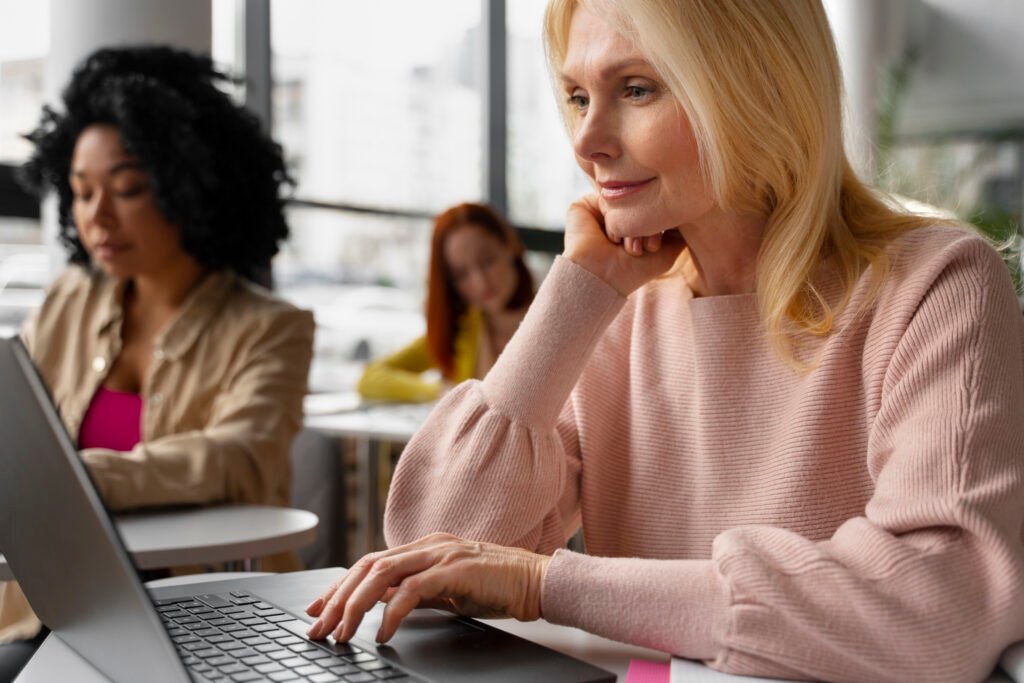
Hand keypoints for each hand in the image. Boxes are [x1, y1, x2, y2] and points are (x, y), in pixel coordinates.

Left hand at [305, 532, 549, 643]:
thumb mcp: (447, 590)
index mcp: (424, 548)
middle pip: (368, 566)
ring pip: (382, 574)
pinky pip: (412, 589)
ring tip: (343, 633)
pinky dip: (392, 612)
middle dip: (338, 598)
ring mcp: (440, 554)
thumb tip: (382, 606)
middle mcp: (427, 545)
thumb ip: (415, 592)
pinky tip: (384, 633)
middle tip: (319, 627)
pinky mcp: (455, 569)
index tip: (318, 609)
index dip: (340, 585)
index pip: (370, 562)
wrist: (536, 581)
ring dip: (356, 605)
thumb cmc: (497, 587)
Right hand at [563, 194, 684, 296]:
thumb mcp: (667, 253)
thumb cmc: (632, 272)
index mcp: (633, 224)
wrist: (600, 279)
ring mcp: (601, 209)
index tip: (655, 247)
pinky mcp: (583, 206)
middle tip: (644, 247)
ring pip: (624, 199)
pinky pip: (606, 196)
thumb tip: (690, 210)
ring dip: (630, 224)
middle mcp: (617, 214)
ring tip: (629, 247)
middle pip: (640, 200)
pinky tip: (612, 238)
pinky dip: (613, 216)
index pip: (653, 208)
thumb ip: (680, 231)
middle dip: (646, 225)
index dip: (660, 222)